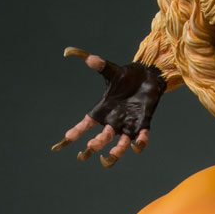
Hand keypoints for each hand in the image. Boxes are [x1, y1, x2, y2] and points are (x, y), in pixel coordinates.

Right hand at [52, 48, 165, 166]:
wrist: (148, 77)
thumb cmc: (127, 76)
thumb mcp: (112, 70)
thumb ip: (99, 65)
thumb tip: (84, 56)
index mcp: (103, 110)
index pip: (86, 124)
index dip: (77, 131)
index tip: (66, 139)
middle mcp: (114, 121)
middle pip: (102, 138)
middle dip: (95, 145)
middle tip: (88, 149)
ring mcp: (129, 124)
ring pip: (121, 143)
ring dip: (116, 151)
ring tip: (110, 157)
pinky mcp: (143, 123)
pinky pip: (141, 138)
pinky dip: (140, 143)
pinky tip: (137, 144)